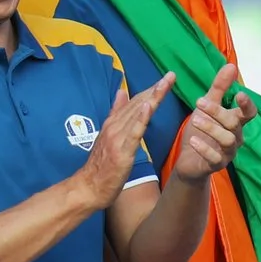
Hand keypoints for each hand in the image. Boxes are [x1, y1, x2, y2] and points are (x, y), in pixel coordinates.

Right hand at [72, 75, 174, 208]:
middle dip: (155, 89)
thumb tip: (122, 92)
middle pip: (138, 104)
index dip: (150, 89)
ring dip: (152, 98)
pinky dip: (141, 117)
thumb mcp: (110, 136)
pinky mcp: (121, 150)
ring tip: (164, 83)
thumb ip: (116, 114)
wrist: (89, 187)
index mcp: (113, 123)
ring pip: (137, 114)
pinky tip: (150, 106)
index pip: (135, 102)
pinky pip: (133, 132)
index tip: (165, 78)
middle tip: (171, 75)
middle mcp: (114, 126)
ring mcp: (117, 138)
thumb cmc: (102, 164)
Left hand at [170, 63, 255, 182]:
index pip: (249, 113)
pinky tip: (193, 140)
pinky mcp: (217, 165)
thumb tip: (231, 65)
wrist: (189, 161)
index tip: (239, 94)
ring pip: (227, 140)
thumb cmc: (201, 131)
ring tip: (194, 119)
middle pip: (235, 124)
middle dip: (218, 112)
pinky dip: (204, 148)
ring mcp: (228, 152)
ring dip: (211, 128)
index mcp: (236, 122)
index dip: (247, 104)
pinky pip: (215, 158)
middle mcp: (236, 137)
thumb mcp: (207, 107)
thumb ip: (219, 88)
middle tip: (199, 102)